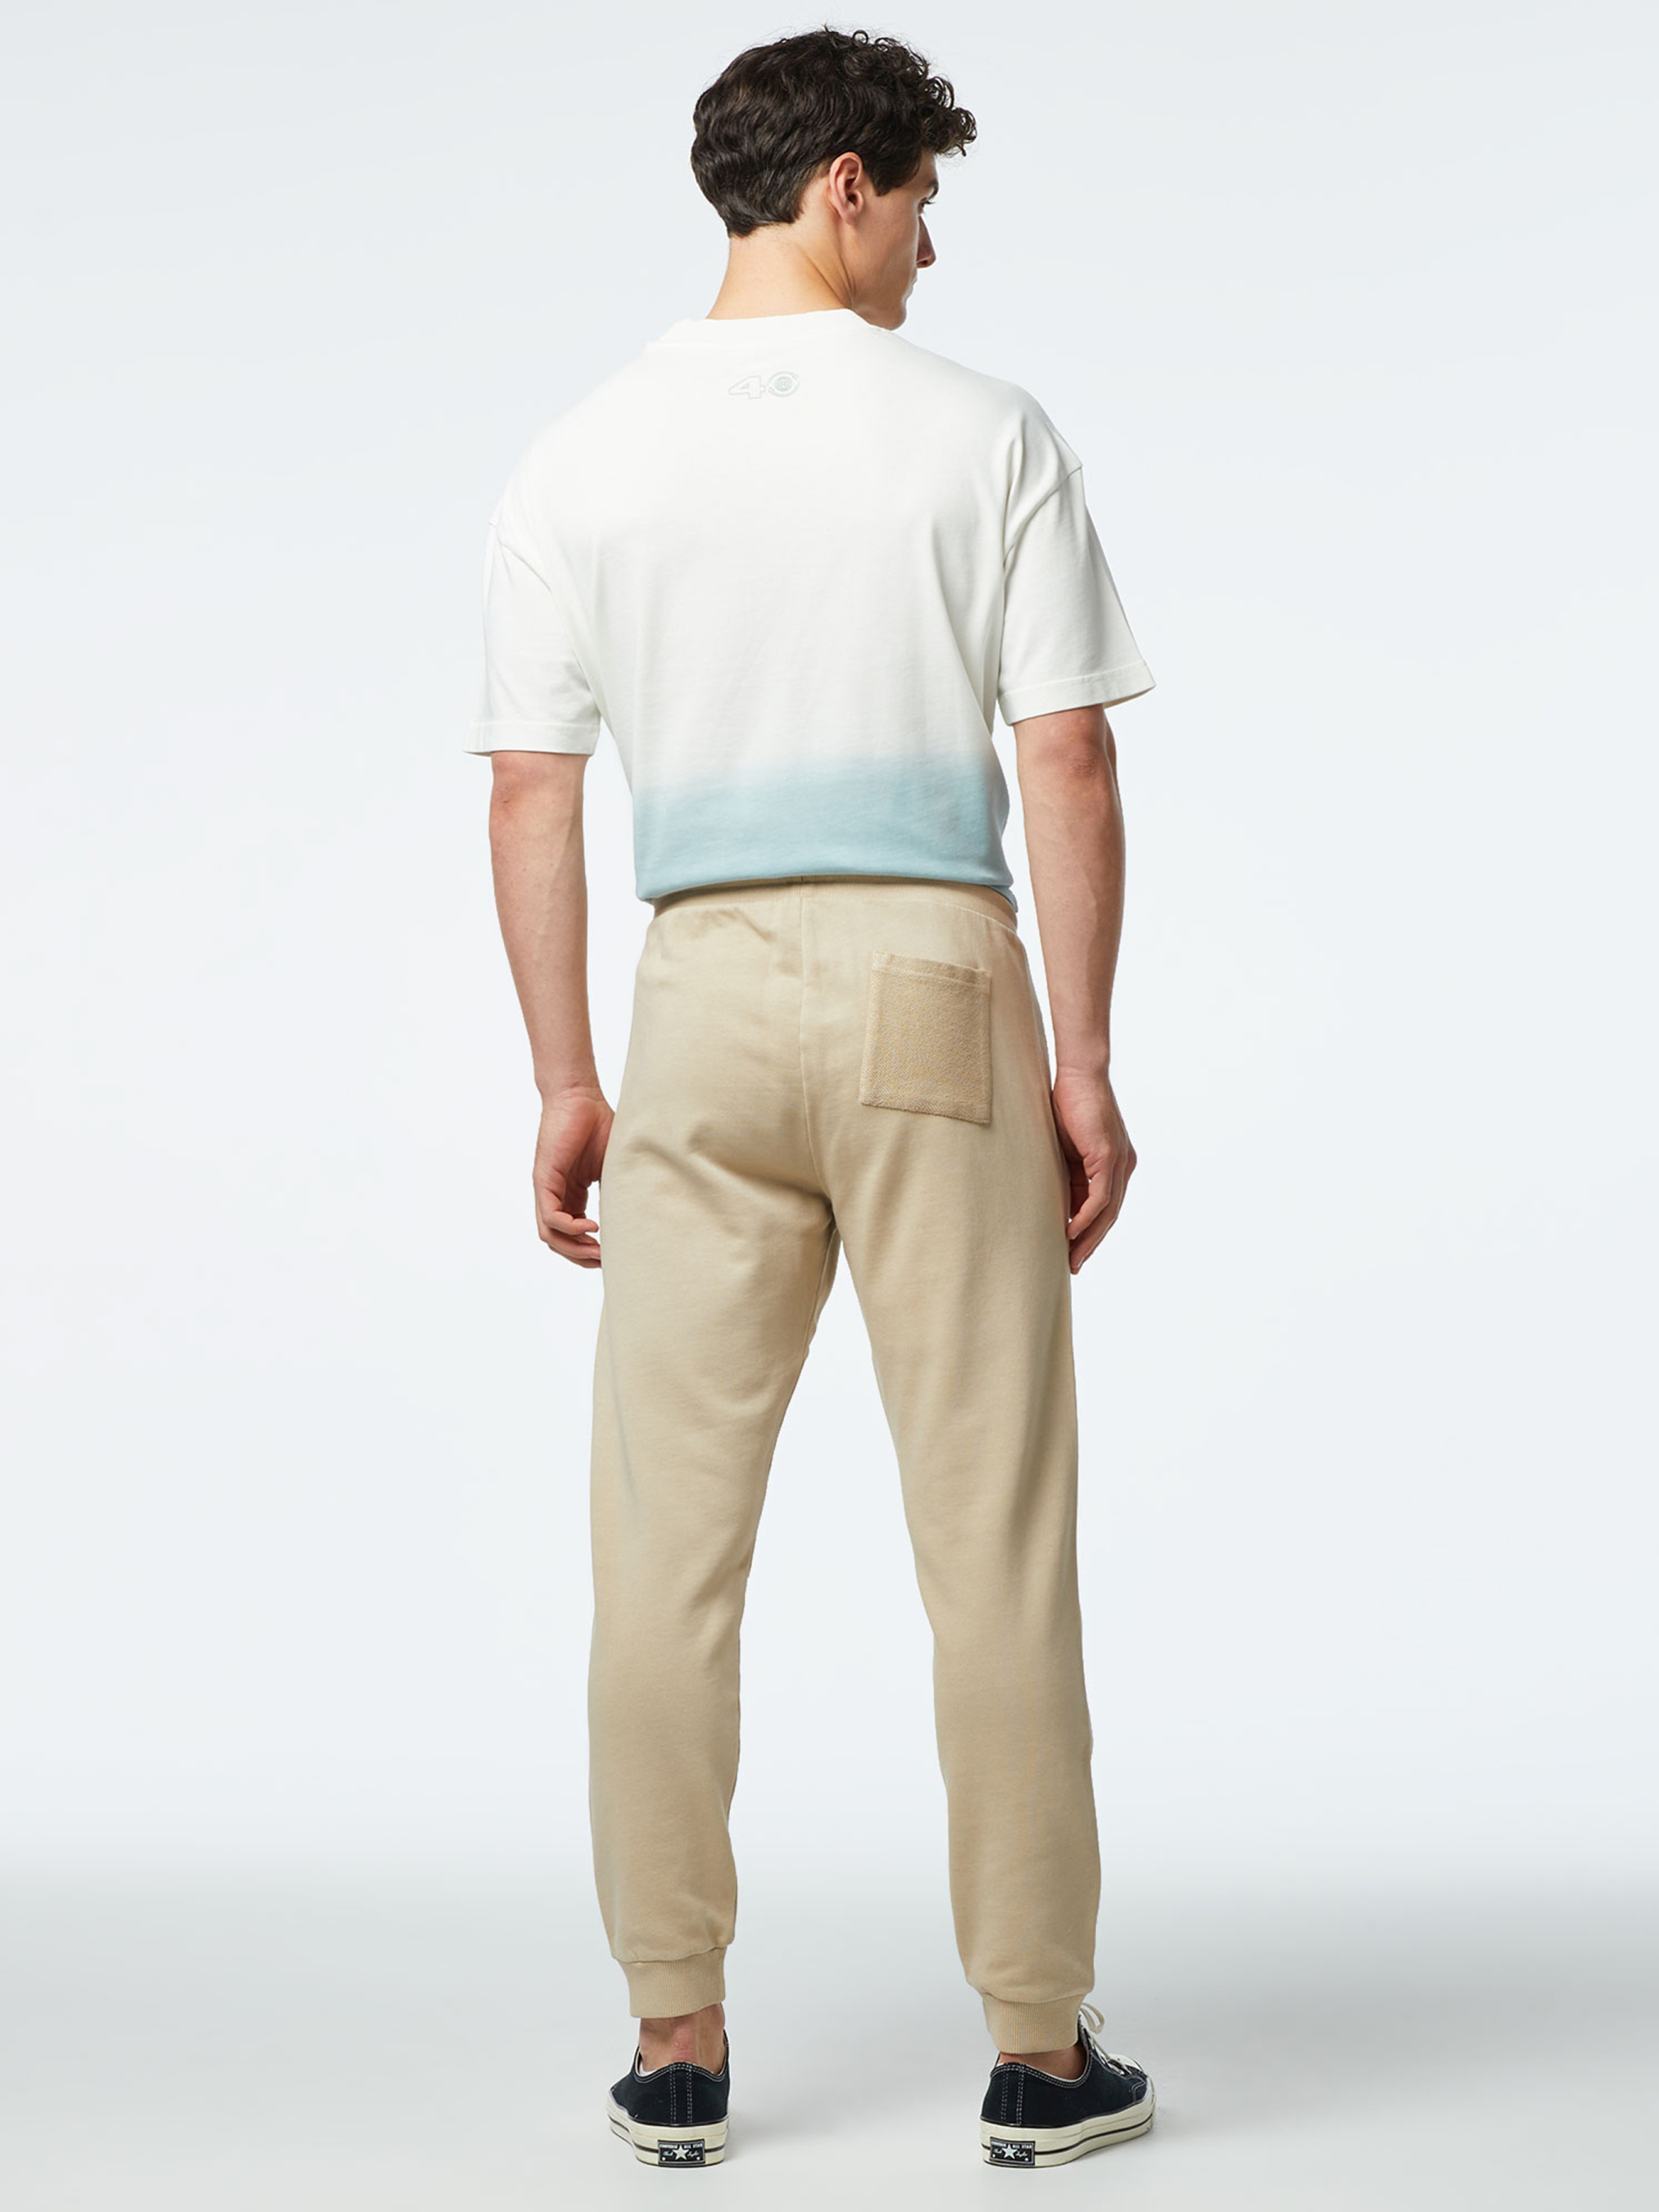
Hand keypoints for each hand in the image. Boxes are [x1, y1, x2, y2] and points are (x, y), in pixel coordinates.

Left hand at [532, 1086, 612, 1266]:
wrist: (581, 1096)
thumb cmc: (599, 1125)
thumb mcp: (613, 1167)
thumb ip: (617, 1192)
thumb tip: (637, 1219)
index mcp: (572, 1194)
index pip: (574, 1234)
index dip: (589, 1250)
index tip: (611, 1256)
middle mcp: (557, 1195)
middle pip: (559, 1241)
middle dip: (581, 1257)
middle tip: (604, 1262)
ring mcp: (548, 1188)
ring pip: (551, 1235)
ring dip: (573, 1249)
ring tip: (597, 1250)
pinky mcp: (544, 1179)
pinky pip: (551, 1216)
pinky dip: (570, 1227)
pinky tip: (592, 1226)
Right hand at [1051, 1067, 1135, 1272]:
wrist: (1079, 1073)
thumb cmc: (1068, 1104)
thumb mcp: (1065, 1148)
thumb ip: (1067, 1173)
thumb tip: (1054, 1203)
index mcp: (1115, 1164)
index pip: (1105, 1208)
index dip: (1090, 1232)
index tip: (1073, 1251)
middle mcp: (1123, 1166)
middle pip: (1110, 1216)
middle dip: (1091, 1244)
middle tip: (1073, 1266)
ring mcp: (1119, 1162)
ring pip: (1107, 1212)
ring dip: (1088, 1238)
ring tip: (1071, 1258)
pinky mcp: (1109, 1156)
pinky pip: (1099, 1198)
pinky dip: (1085, 1218)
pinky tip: (1070, 1232)